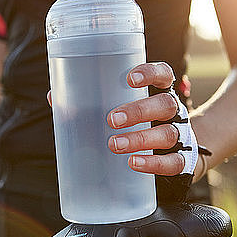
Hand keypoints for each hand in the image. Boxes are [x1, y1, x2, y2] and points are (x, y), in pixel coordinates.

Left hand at [46, 61, 200, 201]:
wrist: (176, 153)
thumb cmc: (139, 125)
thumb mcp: (121, 109)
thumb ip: (91, 102)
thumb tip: (55, 97)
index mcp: (159, 92)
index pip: (163, 74)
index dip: (150, 73)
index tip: (130, 79)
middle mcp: (173, 112)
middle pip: (165, 104)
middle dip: (138, 111)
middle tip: (112, 119)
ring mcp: (180, 135)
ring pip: (167, 133)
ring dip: (140, 139)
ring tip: (115, 144)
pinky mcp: (182, 160)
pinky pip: (172, 162)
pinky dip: (153, 163)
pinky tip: (134, 163)